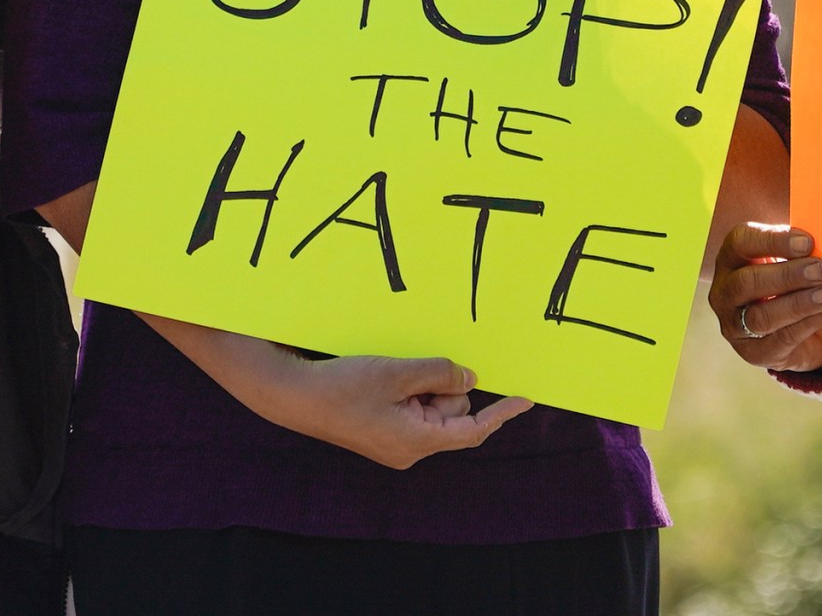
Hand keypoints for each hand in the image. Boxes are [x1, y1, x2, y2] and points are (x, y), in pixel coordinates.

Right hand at [255, 353, 534, 469]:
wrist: (295, 397)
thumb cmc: (344, 386)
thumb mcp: (399, 372)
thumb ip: (440, 373)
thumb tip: (470, 379)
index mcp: (418, 442)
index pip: (473, 429)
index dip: (502, 413)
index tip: (526, 398)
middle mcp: (411, 450)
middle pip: (451, 411)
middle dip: (441, 386)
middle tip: (407, 371)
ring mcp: (396, 443)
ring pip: (431, 407)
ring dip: (420, 385)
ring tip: (387, 375)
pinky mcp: (383, 433)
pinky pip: (412, 408)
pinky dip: (408, 390)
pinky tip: (384, 379)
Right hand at [709, 223, 821, 371]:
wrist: (800, 329)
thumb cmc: (793, 281)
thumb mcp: (794, 259)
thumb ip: (803, 249)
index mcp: (731, 257)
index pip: (741, 242)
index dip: (773, 241)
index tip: (807, 242)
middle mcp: (724, 291)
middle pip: (747, 282)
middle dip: (787, 276)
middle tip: (821, 270)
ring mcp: (734, 325)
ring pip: (761, 316)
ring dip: (799, 304)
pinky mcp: (753, 353)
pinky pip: (780, 339)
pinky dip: (808, 324)